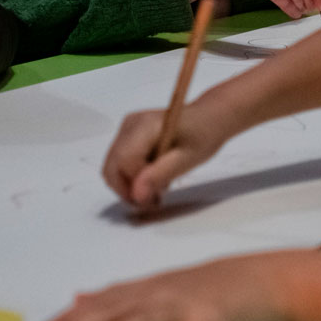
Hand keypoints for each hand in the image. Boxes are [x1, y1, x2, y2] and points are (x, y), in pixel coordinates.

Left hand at [32, 254, 290, 320]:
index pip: (100, 304)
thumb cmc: (224, 295)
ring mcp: (190, 306)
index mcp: (151, 290)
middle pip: (111, 311)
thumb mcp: (171, 295)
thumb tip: (80, 298)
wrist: (277, 281)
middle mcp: (164, 293)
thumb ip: (129, 302)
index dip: (66, 320)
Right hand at [103, 105, 228, 209]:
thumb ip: (159, 175)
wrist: (209, 118)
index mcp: (144, 126)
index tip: (153, 201)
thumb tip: (136, 194)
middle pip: (111, 167)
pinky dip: (133, 177)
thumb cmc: (203, 134)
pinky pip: (120, 163)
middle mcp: (129, 124)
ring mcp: (126, 128)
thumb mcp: (187, 159)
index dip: (133, 188)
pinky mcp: (128, 135)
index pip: (123, 163)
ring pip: (113, 168)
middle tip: (152, 202)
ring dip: (130, 186)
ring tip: (157, 191)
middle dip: (127, 191)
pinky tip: (154, 179)